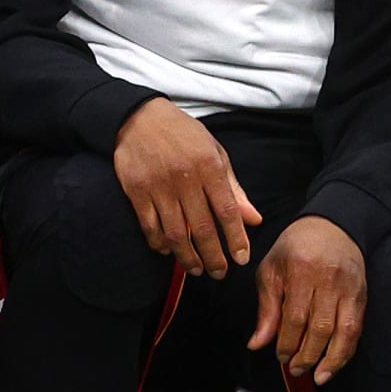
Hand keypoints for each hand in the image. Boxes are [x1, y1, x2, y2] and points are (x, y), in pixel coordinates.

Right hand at [113, 98, 262, 277]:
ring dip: (187, 257)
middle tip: (220, 273)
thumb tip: (254, 219)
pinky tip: (168, 251)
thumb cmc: (185, 136)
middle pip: (202, 228)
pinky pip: (149, 226)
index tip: (242, 259)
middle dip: (214, 256)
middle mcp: (185, 178)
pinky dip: (159, 243)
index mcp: (210, 167)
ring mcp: (159, 186)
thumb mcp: (216, 153)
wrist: (140, 118)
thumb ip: (234, 188)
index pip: (228, 210)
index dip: (236, 238)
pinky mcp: (136, 191)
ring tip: (198, 269)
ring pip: (175, 232)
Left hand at [247, 216, 366, 384]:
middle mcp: (329, 279)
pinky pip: (357, 326)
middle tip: (295, 368)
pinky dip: (347, 349)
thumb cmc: (296, 247)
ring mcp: (349, 287)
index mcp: (302, 270)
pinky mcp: (362, 293)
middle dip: (307, 355)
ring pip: (344, 330)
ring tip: (318, 375)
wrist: (332, 225)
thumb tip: (257, 344)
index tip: (280, 356)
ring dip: (331, 358)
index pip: (295, 317)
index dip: (287, 343)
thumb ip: (267, 308)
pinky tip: (335, 362)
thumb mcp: (272, 270)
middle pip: (321, 327)